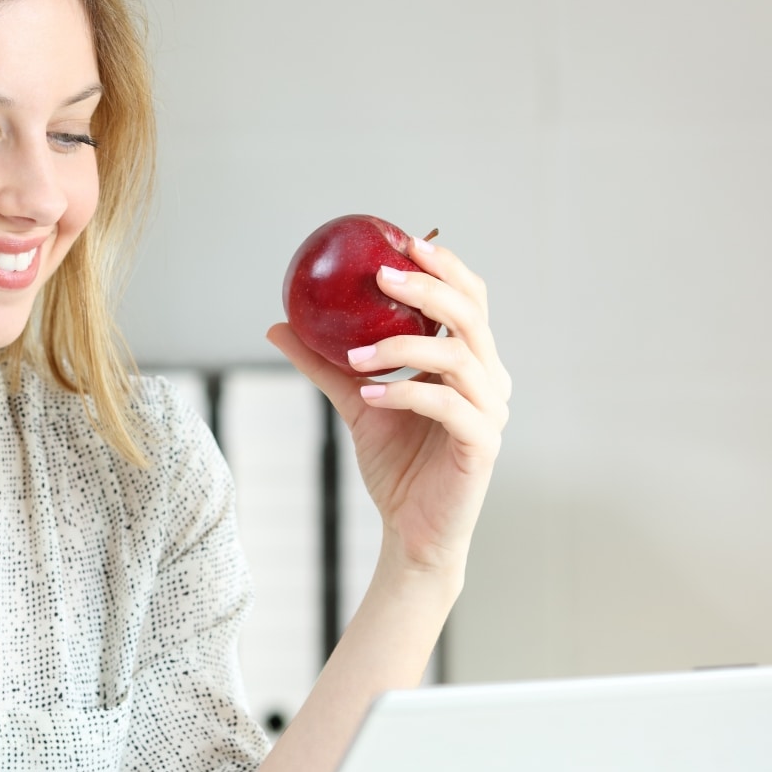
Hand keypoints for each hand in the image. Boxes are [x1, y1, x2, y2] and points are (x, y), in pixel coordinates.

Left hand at [267, 237, 510, 577]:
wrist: (411, 529)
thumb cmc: (395, 462)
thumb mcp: (356, 401)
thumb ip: (326, 364)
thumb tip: (278, 324)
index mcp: (471, 360)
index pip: (470, 297)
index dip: (445, 265)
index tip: (403, 242)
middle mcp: (491, 379)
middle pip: (470, 314)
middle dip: (426, 289)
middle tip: (380, 279)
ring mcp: (492, 411)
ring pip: (457, 355)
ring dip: (402, 346)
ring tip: (355, 354)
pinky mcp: (483, 443)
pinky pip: (447, 403)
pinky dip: (406, 391)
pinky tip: (369, 393)